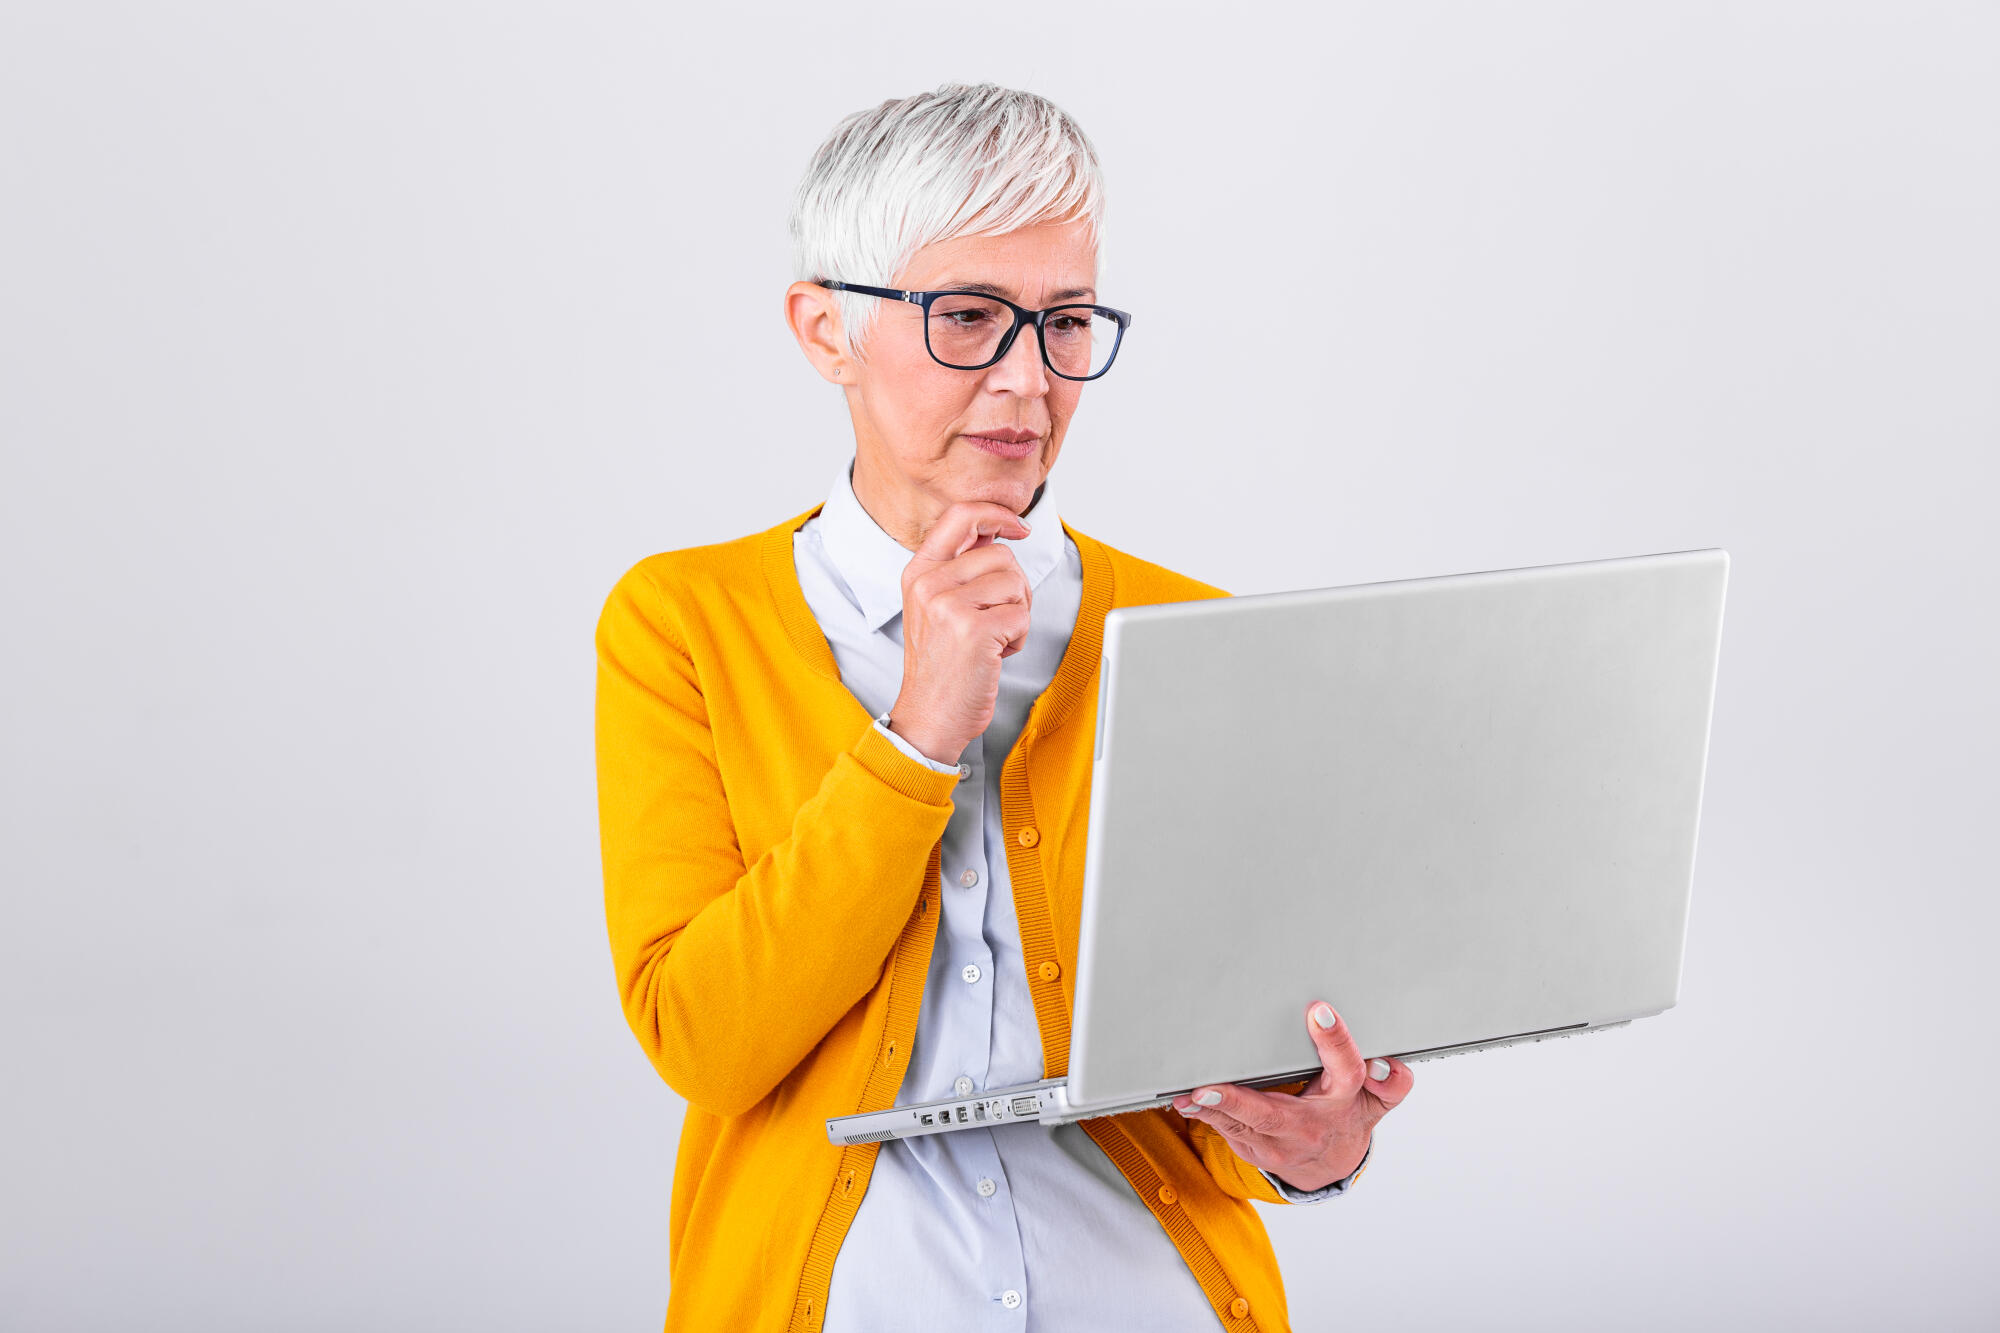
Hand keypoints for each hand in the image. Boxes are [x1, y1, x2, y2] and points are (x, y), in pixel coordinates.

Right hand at [886, 500, 1033, 763]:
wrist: (929, 716)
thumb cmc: (942, 664)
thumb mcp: (936, 607)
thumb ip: (960, 568)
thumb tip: (997, 532)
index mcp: (919, 573)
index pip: (961, 516)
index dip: (997, 515)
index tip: (1019, 528)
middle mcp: (929, 585)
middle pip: (1001, 555)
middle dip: (1014, 588)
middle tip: (998, 618)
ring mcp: (949, 607)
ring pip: (1015, 584)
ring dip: (1017, 614)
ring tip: (993, 638)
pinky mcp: (973, 631)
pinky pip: (1021, 615)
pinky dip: (1018, 638)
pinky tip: (996, 654)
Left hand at [1172, 1001, 1413, 1192]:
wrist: (1329, 1165)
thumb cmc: (1347, 1116)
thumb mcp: (1377, 1100)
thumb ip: (1392, 1082)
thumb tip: (1387, 1064)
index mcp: (1343, 1103)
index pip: (1347, 1070)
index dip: (1336, 1042)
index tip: (1319, 1012)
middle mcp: (1308, 1127)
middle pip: (1273, 1114)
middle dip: (1239, 1101)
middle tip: (1210, 1085)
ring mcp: (1277, 1144)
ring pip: (1240, 1125)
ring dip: (1211, 1110)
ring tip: (1187, 1095)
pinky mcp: (1253, 1148)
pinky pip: (1226, 1130)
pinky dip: (1204, 1116)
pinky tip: (1185, 1102)